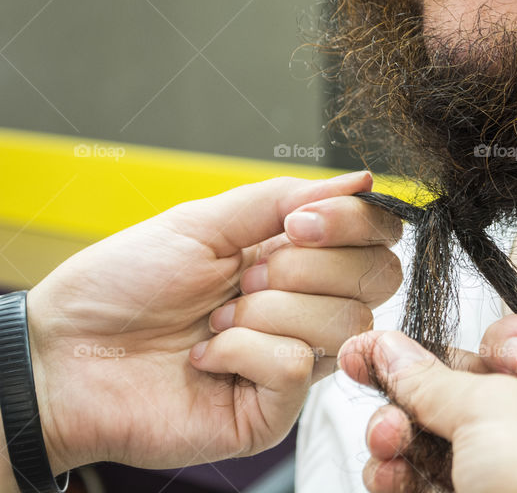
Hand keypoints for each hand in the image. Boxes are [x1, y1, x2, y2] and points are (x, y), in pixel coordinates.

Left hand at [26, 171, 401, 475]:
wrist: (66, 352)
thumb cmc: (124, 285)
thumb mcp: (203, 222)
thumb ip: (285, 198)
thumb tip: (362, 180)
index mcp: (297, 257)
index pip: (376, 237)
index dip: (354, 224)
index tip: (298, 223)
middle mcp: (306, 308)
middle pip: (377, 279)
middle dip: (307, 268)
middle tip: (246, 275)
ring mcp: (294, 360)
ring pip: (342, 323)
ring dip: (267, 312)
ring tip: (215, 320)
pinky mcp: (273, 410)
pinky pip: (295, 367)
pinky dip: (243, 351)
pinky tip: (205, 355)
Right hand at [338, 315, 516, 492]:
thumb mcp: (494, 409)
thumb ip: (434, 379)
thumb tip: (390, 350)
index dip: (478, 339)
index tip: (430, 336)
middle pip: (463, 387)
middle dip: (411, 388)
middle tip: (364, 372)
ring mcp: (515, 472)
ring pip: (439, 439)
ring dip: (399, 434)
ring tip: (385, 439)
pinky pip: (431, 483)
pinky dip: (402, 478)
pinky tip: (386, 475)